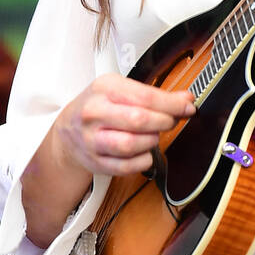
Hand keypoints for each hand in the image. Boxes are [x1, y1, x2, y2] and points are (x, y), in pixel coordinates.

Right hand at [54, 73, 195, 178]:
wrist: (67, 131)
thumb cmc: (98, 106)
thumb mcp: (120, 89)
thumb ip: (153, 94)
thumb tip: (185, 100)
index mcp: (104, 88)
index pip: (145, 96)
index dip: (172, 104)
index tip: (187, 107)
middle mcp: (94, 113)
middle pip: (139, 120)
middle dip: (163, 122)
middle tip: (169, 121)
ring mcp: (92, 139)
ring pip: (131, 145)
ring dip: (151, 141)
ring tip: (152, 135)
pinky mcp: (96, 162)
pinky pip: (127, 166)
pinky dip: (143, 160)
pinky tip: (143, 151)